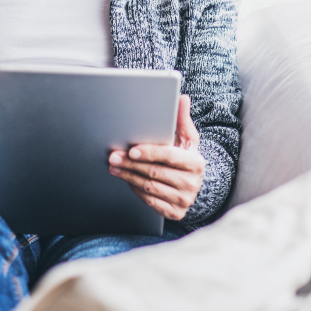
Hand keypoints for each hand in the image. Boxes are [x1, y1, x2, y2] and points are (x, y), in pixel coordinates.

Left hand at [108, 95, 204, 219]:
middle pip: (155, 172)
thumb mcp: (187, 137)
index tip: (131, 149)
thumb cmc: (186, 155)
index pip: (169, 156)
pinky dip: (135, 189)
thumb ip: (182, 118)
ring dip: (128, 176)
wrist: (193, 183)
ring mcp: (184, 200)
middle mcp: (192, 184)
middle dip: (131, 164)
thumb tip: (181, 97)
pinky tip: (126, 178)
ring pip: (149, 187)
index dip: (149, 152)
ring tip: (114, 166)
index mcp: (196, 163)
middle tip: (114, 156)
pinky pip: (149, 201)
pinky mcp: (175, 213)